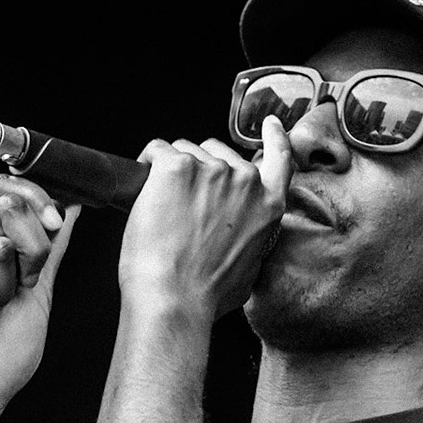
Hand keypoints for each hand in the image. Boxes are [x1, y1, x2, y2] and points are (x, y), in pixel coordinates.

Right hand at [0, 174, 78, 422]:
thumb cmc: (2, 354)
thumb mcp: (39, 292)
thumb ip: (50, 249)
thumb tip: (71, 210)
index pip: (3, 189)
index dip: (36, 199)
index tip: (55, 225)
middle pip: (7, 209)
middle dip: (31, 254)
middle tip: (17, 291)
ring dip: (5, 290)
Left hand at [118, 114, 289, 318]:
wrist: (175, 298)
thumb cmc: (206, 295)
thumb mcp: (250, 270)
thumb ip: (252, 242)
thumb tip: (241, 243)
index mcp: (268, 205)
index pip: (279, 159)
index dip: (274, 138)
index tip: (271, 125)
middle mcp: (245, 181)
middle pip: (218, 152)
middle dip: (199, 170)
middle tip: (181, 205)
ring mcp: (211, 169)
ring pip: (185, 151)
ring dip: (171, 171)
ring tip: (162, 208)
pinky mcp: (176, 167)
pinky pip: (157, 152)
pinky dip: (146, 167)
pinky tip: (143, 191)